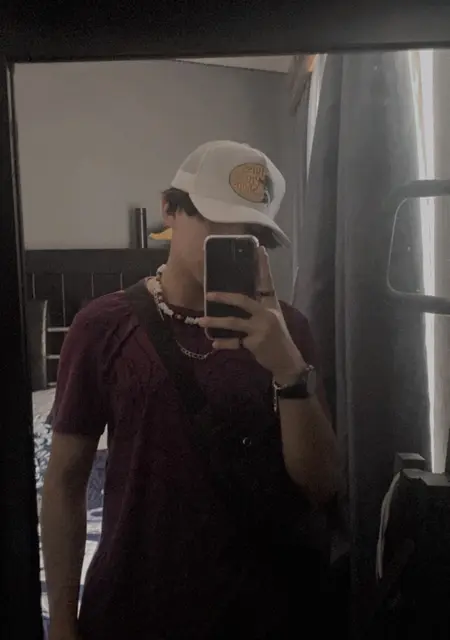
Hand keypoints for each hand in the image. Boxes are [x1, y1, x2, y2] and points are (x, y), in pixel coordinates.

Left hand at [199, 247, 305, 383]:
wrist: (286, 360)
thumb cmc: (277, 337)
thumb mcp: (272, 318)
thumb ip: (258, 308)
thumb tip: (237, 298)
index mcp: (271, 304)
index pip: (266, 282)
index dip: (263, 266)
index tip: (259, 249)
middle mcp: (267, 313)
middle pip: (243, 300)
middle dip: (224, 297)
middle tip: (208, 294)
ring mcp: (260, 329)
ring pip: (234, 322)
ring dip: (216, 322)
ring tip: (201, 321)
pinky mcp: (255, 343)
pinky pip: (235, 342)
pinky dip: (224, 343)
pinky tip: (214, 344)